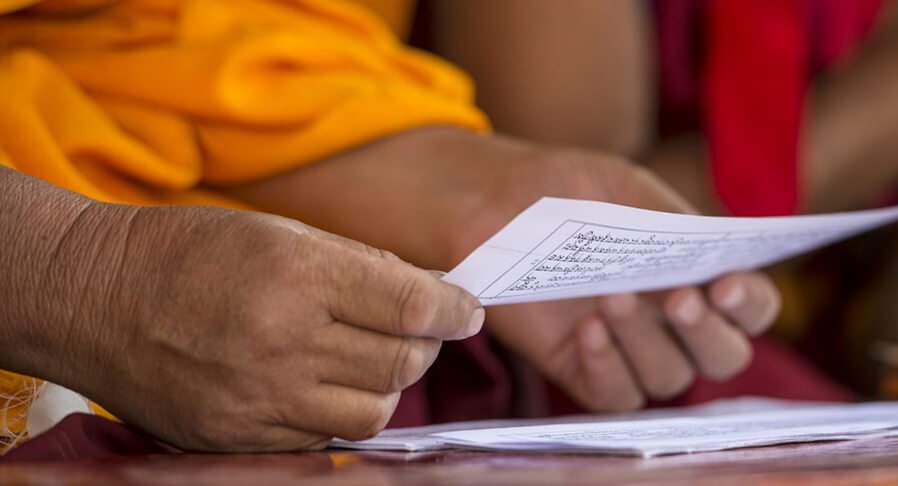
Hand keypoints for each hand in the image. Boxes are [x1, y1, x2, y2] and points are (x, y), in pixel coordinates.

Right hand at [43, 203, 482, 451]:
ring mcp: (260, 397)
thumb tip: (433, 295)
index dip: (454, 309)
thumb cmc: (191, 253)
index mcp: (298, 274)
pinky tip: (318, 382)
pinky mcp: (239, 437)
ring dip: (386, 384)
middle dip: (422, 345)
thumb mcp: (281, 233)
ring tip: (363, 357)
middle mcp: (283, 341)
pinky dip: (338, 410)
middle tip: (412, 329)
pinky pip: (326, 435)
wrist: (94, 298)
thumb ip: (362, 268)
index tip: (467, 310)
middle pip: (403, 363)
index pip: (414, 306)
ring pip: (374, 410)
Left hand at [469, 147, 780, 410]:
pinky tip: (587, 329)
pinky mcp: (584, 373)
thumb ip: (672, 225)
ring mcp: (631, 353)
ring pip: (669, 378)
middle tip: (680, 298)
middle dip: (707, 332)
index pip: (753, 308)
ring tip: (613, 297)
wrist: (497, 202)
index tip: (728, 283)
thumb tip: (716, 253)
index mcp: (701, 277)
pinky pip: (615, 396)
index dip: (754, 303)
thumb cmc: (570, 192)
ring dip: (647, 342)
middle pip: (723, 357)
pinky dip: (607, 366)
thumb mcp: (627, 192)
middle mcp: (676, 325)